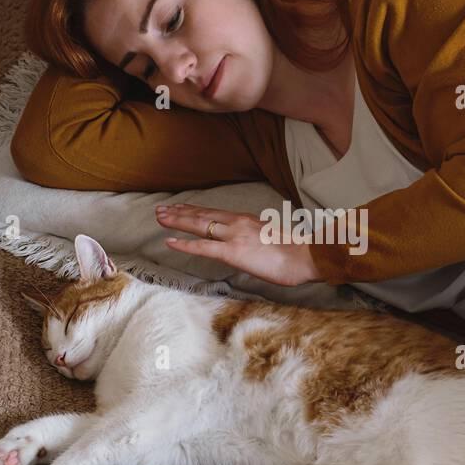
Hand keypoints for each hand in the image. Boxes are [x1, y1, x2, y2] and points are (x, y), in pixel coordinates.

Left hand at [155, 203, 321, 286]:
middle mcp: (236, 223)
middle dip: (179, 212)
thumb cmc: (294, 252)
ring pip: (198, 226)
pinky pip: (203, 247)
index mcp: (246, 220)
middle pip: (202, 215)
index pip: (214, 213)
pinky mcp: (232, 252)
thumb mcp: (270, 239)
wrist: (304, 257)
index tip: (180, 208)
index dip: (194, 210)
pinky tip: (169, 241)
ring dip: (177, 221)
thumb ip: (255, 239)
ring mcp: (233, 236)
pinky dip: (184, 244)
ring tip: (160, 218)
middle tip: (161, 209)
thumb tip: (250, 246)